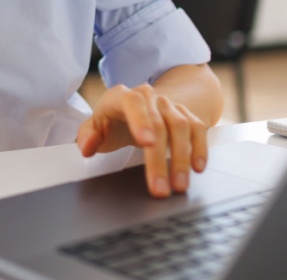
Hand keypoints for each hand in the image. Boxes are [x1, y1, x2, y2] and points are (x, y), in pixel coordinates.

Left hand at [76, 84, 208, 197]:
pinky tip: (197, 167)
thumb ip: (87, 136)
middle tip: (160, 188)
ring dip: (182, 158)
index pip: (133, 103)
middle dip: (160, 160)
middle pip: (159, 124)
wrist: (140, 104)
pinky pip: (198, 128)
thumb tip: (86, 147)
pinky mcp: (186, 115)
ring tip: (179, 185)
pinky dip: (200, 148)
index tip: (146, 143)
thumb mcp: (95, 126)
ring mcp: (169, 106)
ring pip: (182, 127)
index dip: (140, 121)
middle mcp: (149, 97)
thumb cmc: (113, 120)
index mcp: (123, 97)